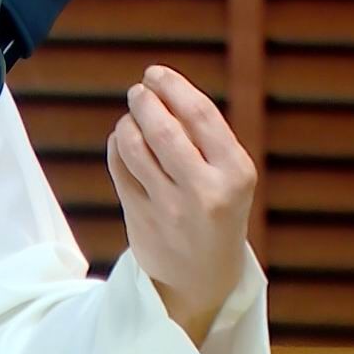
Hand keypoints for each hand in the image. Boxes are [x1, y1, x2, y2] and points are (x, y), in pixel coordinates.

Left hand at [104, 64, 256, 345]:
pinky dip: (116, 146)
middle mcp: (205, 190)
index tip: (156, 73)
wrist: (201, 280)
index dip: (173, 86)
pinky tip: (123, 142)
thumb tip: (162, 89)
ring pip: (133, 145)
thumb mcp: (230, 179)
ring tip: (131, 118)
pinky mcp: (141, 218)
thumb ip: (204, 139)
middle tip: (138, 91)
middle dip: (144, 100)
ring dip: (127, 122)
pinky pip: (119, 167)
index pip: (201, 115)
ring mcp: (170, 207)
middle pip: (163, 128)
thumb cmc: (217, 213)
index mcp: (237, 173)